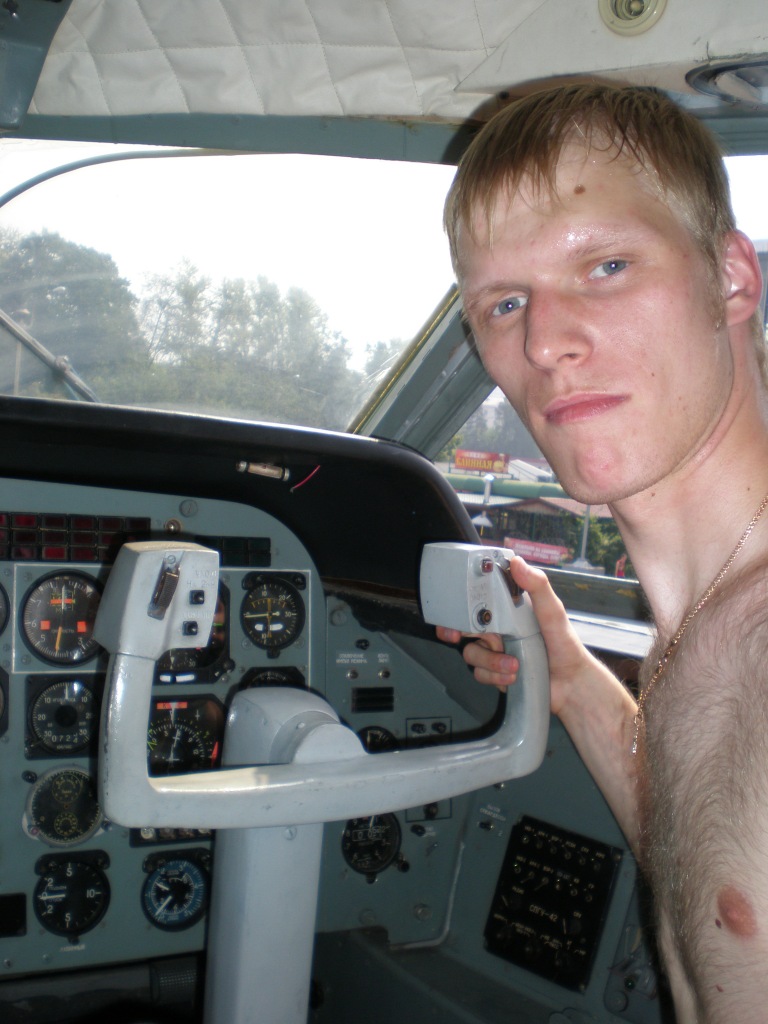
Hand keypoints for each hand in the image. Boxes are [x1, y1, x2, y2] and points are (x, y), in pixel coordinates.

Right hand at [436, 554, 596, 716]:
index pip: (477, 601)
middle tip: (454, 635)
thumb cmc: (564, 644)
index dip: (459, 603)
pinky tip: (513, 674)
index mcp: (507, 611)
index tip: (452, 607)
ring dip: (490, 661)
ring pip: (471, 654)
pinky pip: (480, 673)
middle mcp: (497, 630)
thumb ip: (537, 586)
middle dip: (454, 632)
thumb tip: (517, 562)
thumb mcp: (552, 611)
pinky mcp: (495, 672)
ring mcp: (495, 652)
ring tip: (513, 664)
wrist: (570, 684)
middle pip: (464, 628)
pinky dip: (495, 676)